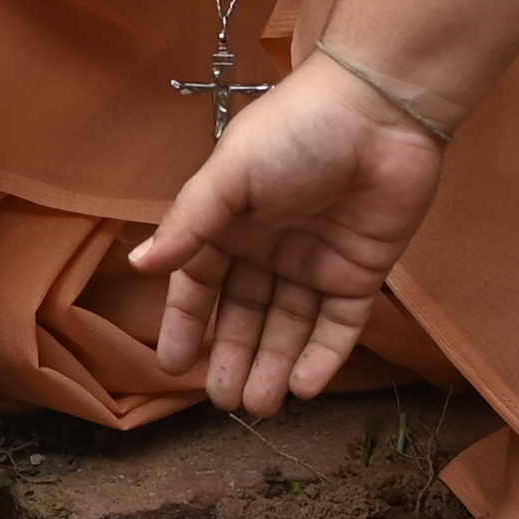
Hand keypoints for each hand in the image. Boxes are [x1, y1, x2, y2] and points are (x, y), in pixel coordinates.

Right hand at [130, 57, 448, 415]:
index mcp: (231, 220)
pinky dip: (322, 357)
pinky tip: (305, 387)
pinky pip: (340, 326)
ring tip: (261, 407)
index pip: (201, 283)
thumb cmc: (294, 133)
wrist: (380, 111)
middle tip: (226, 403)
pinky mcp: (362, 274)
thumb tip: (139, 265)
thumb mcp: (230, 175)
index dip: (187, 323)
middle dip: (234, 357)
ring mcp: (317, 263)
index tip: (174, 367)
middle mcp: (270, 247)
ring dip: (274, 365)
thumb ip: (189, 224)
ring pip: (290, 327)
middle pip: (246, 314)